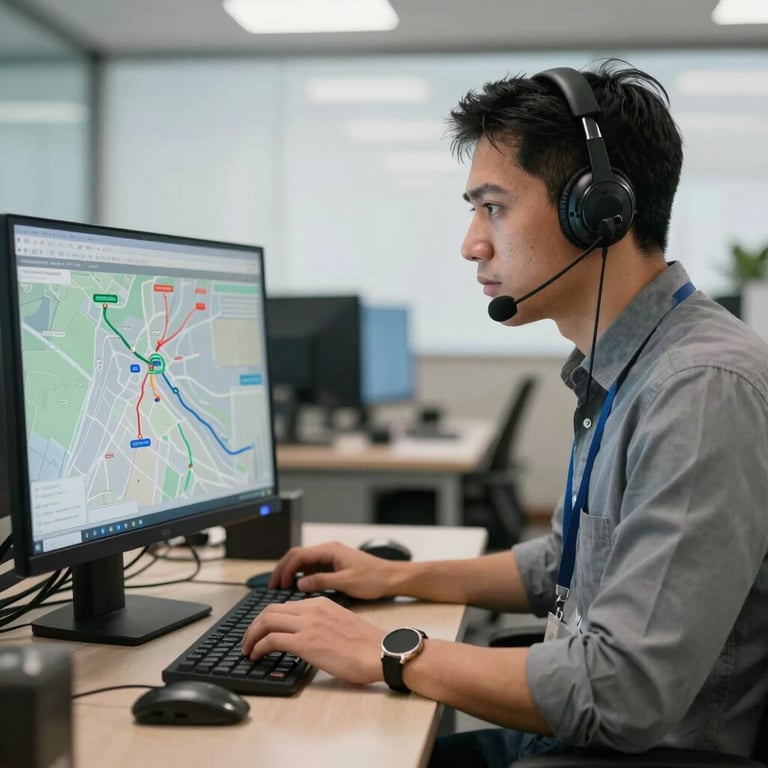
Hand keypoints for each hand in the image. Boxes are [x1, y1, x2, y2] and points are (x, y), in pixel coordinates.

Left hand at [241, 596, 384, 684]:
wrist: (381, 652)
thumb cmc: (367, 645)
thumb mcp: (341, 624)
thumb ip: (323, 623)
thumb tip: (309, 636)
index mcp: (321, 603)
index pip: (285, 605)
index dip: (268, 618)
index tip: (261, 630)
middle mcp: (312, 609)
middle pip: (270, 609)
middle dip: (254, 625)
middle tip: (248, 640)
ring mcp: (308, 624)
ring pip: (266, 621)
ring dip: (251, 635)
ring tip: (247, 649)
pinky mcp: (306, 642)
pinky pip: (271, 640)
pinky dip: (258, 647)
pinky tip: (256, 656)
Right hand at [269, 541, 405, 599]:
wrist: (392, 578)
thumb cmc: (374, 578)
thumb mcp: (346, 582)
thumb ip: (321, 581)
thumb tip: (299, 583)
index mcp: (330, 550)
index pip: (298, 556)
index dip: (284, 569)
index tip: (276, 585)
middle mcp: (329, 551)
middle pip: (297, 556)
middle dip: (283, 569)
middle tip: (272, 586)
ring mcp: (331, 558)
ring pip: (303, 562)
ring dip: (291, 573)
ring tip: (280, 588)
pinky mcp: (335, 566)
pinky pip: (312, 568)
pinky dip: (301, 576)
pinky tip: (296, 587)